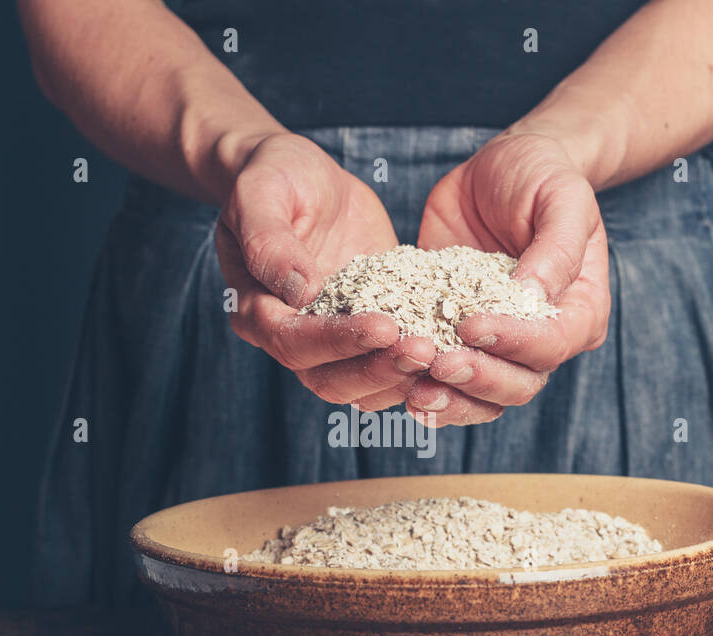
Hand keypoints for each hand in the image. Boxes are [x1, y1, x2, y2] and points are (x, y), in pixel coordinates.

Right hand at [215, 133, 435, 410]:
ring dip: (401, 376)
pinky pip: (390, 359)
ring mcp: (332, 336)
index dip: (337, 340)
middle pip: (330, 379)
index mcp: (258, 310)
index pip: (293, 343)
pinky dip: (419, 363)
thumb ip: (270, 243)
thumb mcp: (262, 195)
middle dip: (377, 369)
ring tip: (443, 353)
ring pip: (362, 383)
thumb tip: (300, 291)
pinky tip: (454, 348)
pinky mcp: (368, 326)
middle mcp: (293, 335)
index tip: (383, 326)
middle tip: (424, 350)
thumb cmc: (273, 177)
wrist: (301, 174)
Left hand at [412, 131, 609, 425]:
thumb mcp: (562, 197)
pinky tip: (396, 378)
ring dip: (449, 398)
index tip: (472, 326)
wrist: (499, 171)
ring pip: (482, 397)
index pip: (550, 345)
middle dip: (477, 379)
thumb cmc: (542, 176)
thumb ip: (556, 248)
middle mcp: (543, 339)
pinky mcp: (459, 338)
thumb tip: (533, 295)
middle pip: (518, 384)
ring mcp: (500, 345)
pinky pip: (447, 379)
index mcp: (580, 312)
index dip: (513, 343)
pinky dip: (425, 385)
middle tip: (438, 363)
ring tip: (414, 388)